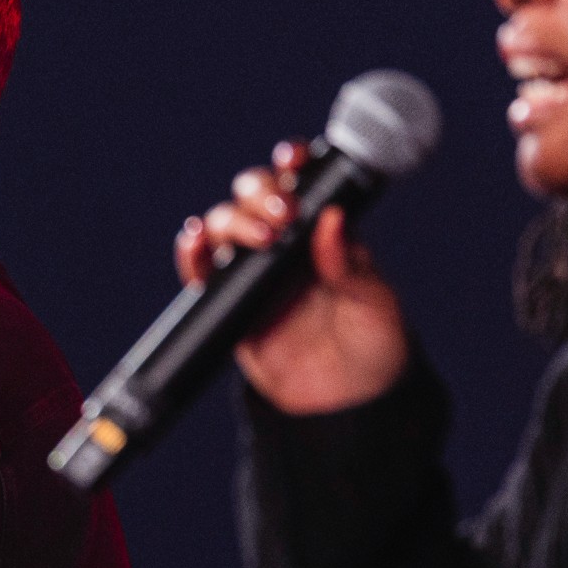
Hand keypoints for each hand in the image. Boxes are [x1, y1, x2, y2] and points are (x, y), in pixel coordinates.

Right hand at [172, 142, 408, 413]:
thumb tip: (331, 219)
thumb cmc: (374, 350)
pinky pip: (202, 274)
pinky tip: (195, 242)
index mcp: (324, 235)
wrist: (348, 409)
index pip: (302, 183)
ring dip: (232, 219)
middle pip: (254, 195)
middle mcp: (285, 246)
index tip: (292, 157)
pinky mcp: (229, 307)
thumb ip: (351, 265)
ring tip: (256, 236)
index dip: (291, 162)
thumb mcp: (375, 305)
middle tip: (283, 213)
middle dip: (260, 192)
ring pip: (225, 225)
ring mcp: (254, 274)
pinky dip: (192, 254)